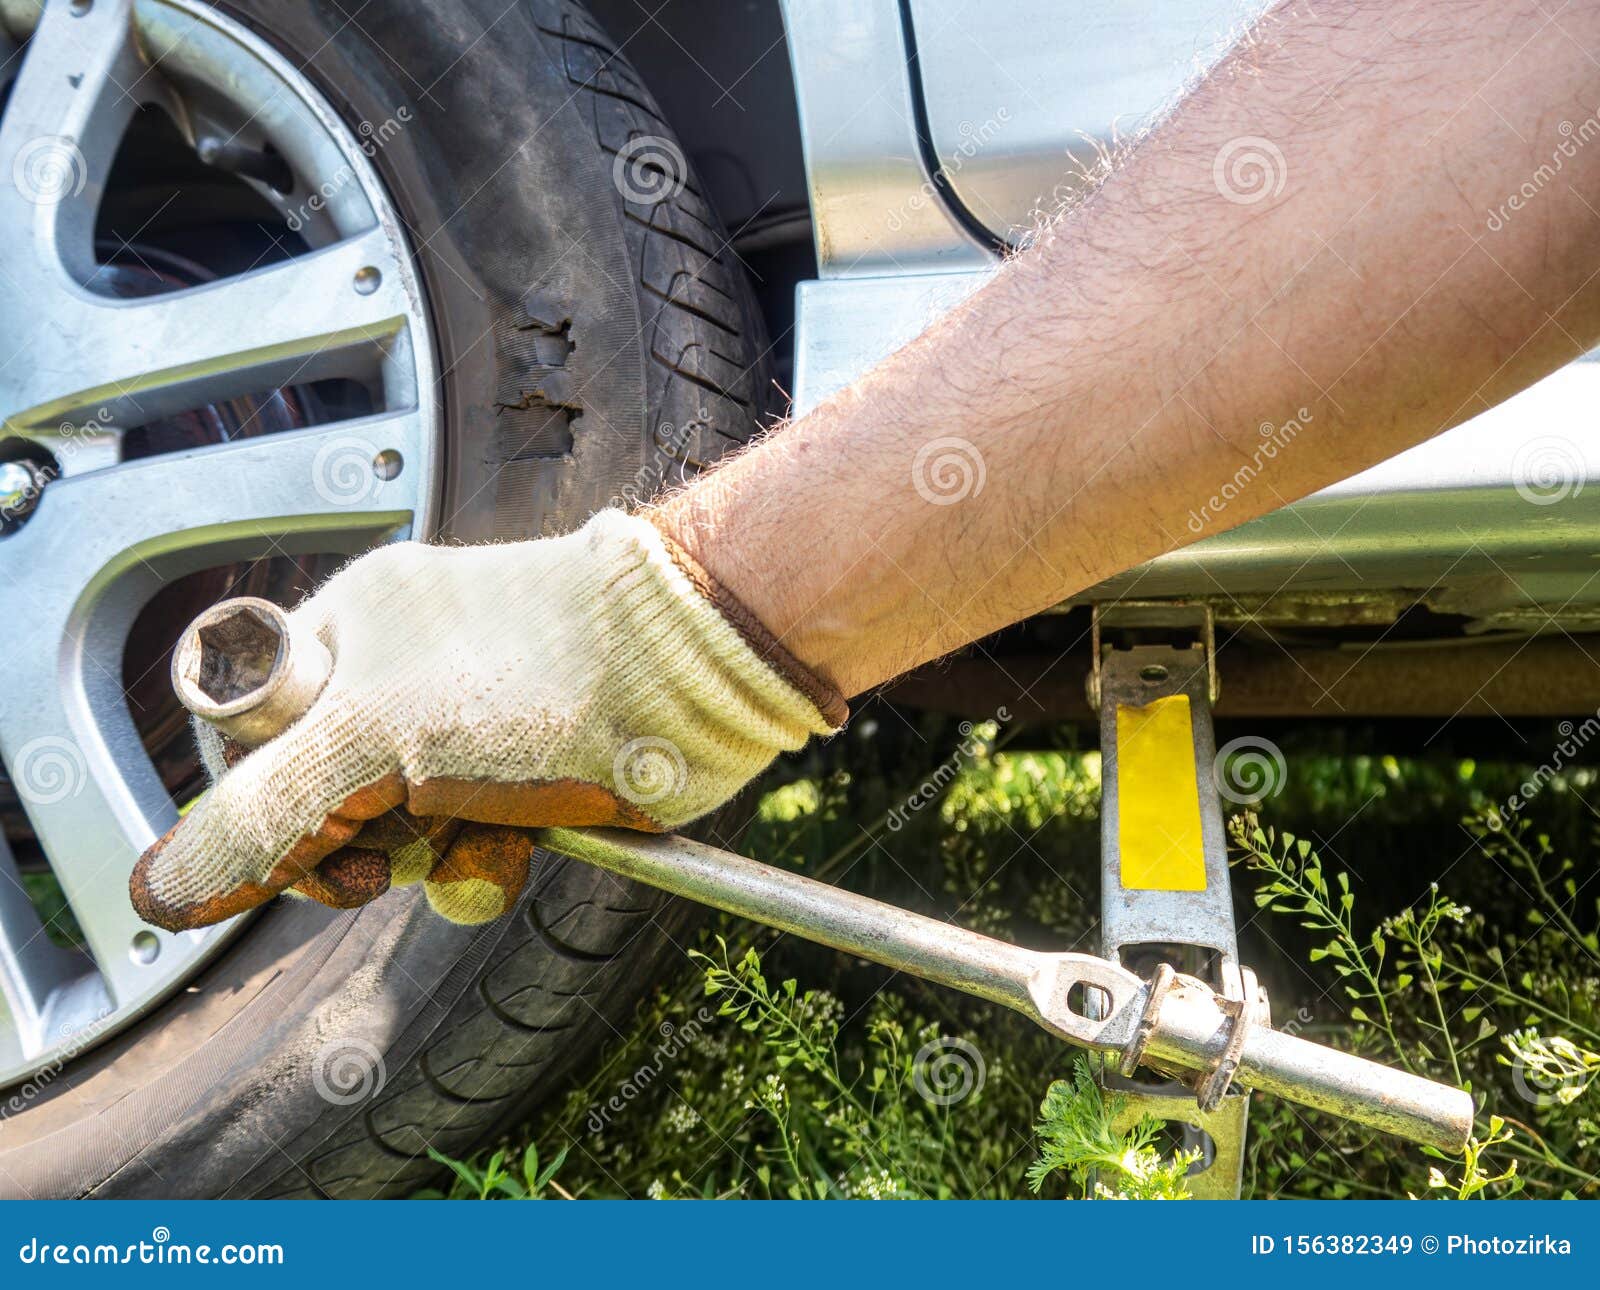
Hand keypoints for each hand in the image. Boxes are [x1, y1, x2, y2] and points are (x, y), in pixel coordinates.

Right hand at [130, 511, 842, 929]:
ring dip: (436, 860)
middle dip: (358, 843)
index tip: (304, 826)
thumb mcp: (372, 742)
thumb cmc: (540, 671)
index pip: (251, 742)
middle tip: (390, 839)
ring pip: (400, 843)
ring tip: (482, 826)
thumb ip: (262, 815)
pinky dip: (491, 865)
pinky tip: (526, 842)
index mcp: (346, 637)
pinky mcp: (525, 782)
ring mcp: (466, 734)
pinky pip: (470, 855)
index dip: (266, 800)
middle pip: (321, 807)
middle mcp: (399, 680)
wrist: (692, 680)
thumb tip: (160, 888)